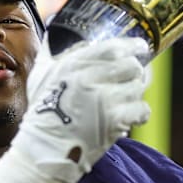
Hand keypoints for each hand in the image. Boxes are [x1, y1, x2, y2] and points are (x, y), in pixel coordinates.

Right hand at [0, 36, 149, 182]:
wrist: (45, 150)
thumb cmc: (42, 113)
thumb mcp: (41, 75)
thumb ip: (51, 52)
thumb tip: (53, 32)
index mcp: (75, 64)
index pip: (114, 48)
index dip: (132, 46)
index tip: (139, 47)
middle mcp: (91, 79)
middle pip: (131, 66)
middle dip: (133, 72)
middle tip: (129, 78)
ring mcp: (105, 100)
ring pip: (138, 87)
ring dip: (133, 93)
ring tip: (122, 100)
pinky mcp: (115, 121)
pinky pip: (142, 109)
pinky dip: (138, 113)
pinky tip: (128, 116)